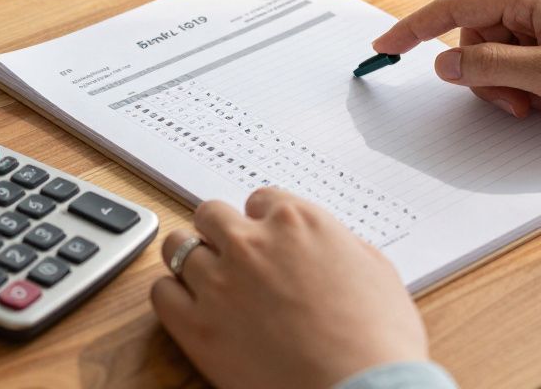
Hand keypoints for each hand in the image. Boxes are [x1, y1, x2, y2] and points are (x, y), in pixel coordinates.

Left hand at [150, 188, 427, 388]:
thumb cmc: (379, 340)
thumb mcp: (378, 272)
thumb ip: (342, 245)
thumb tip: (328, 244)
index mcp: (298, 222)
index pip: (260, 199)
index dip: (262, 221)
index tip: (265, 239)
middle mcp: (253, 242)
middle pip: (210, 214)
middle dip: (219, 232)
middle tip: (231, 256)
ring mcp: (219, 282)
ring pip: (177, 247)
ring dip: (190, 259)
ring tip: (205, 280)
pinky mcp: (196, 325)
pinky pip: (161, 293)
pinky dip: (172, 297)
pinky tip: (190, 309)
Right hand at [373, 0, 540, 141]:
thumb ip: (489, 68)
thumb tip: (443, 63)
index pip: (453, 7)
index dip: (413, 27)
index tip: (383, 46)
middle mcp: (538, 4)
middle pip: (476, 38)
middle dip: (485, 76)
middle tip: (516, 103)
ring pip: (499, 57)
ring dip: (510, 87)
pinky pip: (525, 66)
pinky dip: (530, 88)